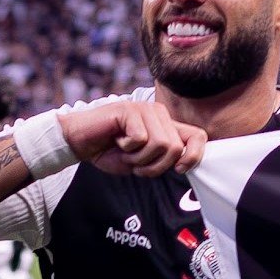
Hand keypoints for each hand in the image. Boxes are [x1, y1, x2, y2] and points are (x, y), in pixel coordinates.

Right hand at [59, 101, 206, 177]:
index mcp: (166, 126)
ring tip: (126, 151)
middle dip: (155, 165)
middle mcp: (159, 113)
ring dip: (140, 158)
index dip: (194, 156)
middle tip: (136, 162)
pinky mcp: (129, 110)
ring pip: (161, 144)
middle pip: (176, 148)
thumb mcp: (144, 161)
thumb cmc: (111, 152)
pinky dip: (128, 148)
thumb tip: (184, 163)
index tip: (179, 169)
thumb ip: (165, 159)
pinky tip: (117, 140)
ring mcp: (144, 109)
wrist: (82, 143)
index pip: (198, 136)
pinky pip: (141, 139)